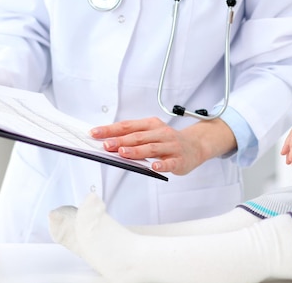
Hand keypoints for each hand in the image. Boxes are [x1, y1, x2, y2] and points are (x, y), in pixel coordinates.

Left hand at [90, 117, 235, 174]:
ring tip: (123, 154)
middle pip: (138, 136)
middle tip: (106, 145)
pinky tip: (154, 167)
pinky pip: (170, 162)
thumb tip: (108, 143)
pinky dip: (162, 164)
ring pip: (152, 148)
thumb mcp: (151, 133)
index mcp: (151, 124)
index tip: (95, 133)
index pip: (128, 126)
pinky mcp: (179, 159)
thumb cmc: (168, 140)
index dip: (111, 129)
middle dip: (121, 141)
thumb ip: (133, 137)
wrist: (196, 146)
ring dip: (136, 151)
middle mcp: (161, 133)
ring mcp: (171, 146)